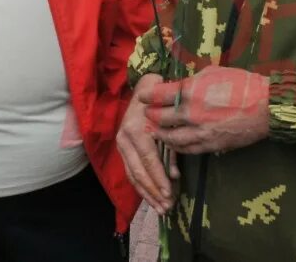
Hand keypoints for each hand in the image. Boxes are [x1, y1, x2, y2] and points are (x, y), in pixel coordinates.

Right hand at [116, 74, 178, 213]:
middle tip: (167, 207)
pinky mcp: (122, 149)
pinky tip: (151, 198)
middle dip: (153, 191)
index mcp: (136, 129)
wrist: (144, 88)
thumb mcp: (168, 120)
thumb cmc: (160, 103)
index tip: (170, 194)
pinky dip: (141, 187)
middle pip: (138, 171)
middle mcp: (125, 138)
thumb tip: (174, 174)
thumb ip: (171, 146)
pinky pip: (130, 172)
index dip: (159, 179)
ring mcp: (121, 144)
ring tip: (160, 208)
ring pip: (132, 175)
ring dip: (147, 194)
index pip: (149, 160)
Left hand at [145, 67, 269, 155]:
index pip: (158, 95)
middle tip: (147, 113)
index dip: (147, 95)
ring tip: (155, 129)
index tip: (142, 96)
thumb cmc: (241, 84)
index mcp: (190, 91)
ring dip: (160, 133)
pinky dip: (176, 146)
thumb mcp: (212, 73)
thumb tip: (176, 87)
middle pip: (160, 118)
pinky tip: (173, 142)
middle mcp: (192, 113)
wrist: (267, 107)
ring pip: (170, 138)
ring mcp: (201, 132)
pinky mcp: (211, 146)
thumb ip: (190, 82)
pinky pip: (187, 149)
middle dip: (150, 115)